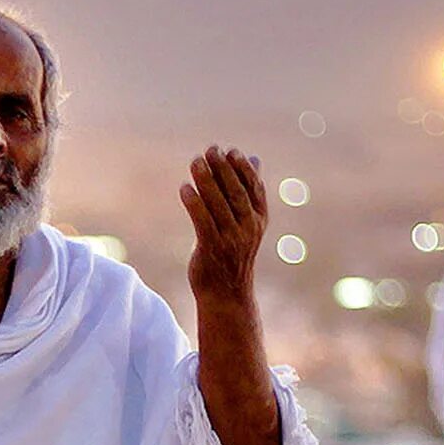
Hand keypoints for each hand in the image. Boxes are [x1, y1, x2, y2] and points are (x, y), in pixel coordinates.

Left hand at [179, 147, 267, 299]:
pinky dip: (194, 203)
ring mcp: (231, 239)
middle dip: (223, 169)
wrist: (226, 294)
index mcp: (258, 220)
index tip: (231, 151)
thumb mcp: (245, 222)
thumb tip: (254, 158)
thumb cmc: (232, 253)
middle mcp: (248, 228)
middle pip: (236, 192)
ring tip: (195, 162)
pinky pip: (203, 222)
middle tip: (210, 150)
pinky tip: (184, 188)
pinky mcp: (212, 248)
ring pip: (218, 204)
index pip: (253, 188)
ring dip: (206, 181)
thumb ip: (247, 190)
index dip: (243, 168)